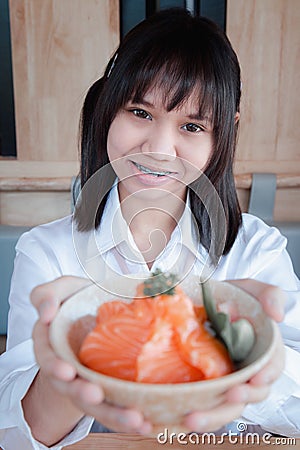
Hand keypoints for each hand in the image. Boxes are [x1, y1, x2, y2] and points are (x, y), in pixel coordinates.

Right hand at [30, 276, 151, 438]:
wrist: (101, 309)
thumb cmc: (79, 299)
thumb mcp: (61, 290)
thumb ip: (47, 295)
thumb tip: (46, 313)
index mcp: (52, 346)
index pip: (48, 358)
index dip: (54, 367)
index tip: (67, 371)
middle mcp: (68, 368)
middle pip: (70, 388)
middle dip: (82, 394)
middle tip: (94, 395)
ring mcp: (90, 380)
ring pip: (96, 404)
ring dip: (112, 414)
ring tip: (132, 418)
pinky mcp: (111, 387)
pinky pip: (117, 405)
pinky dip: (129, 417)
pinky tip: (147, 424)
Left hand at [183, 278, 284, 431]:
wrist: (205, 298)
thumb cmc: (234, 297)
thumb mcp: (254, 290)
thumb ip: (270, 296)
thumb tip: (277, 315)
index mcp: (263, 351)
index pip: (272, 367)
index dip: (266, 375)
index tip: (256, 378)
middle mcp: (246, 370)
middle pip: (250, 395)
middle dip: (239, 400)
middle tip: (229, 396)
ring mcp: (226, 379)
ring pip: (226, 407)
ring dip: (213, 416)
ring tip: (193, 418)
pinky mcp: (204, 383)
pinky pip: (204, 404)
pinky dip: (195, 413)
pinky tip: (179, 418)